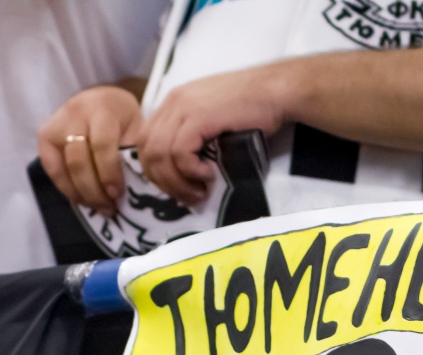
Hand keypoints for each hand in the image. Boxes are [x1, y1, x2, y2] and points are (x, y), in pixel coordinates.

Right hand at [38, 85, 143, 216]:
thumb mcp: (136, 130)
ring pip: (62, 166)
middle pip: (78, 159)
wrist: (105, 100)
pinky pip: (51, 168)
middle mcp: (76, 112)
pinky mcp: (45, 135)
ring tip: (97, 206)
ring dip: (80, 193)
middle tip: (108, 208)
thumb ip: (133, 154)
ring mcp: (57, 122)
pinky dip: (66, 188)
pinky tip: (81, 198)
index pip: (101, 145)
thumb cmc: (124, 121)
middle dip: (93, 189)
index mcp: (103, 108)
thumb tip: (133, 192)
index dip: (108, 173)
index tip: (117, 195)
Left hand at [138, 65, 295, 204]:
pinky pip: (180, 152)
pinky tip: (209, 175)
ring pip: (160, 154)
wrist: (276, 90)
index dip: (156, 170)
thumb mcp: (213, 120)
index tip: (176, 188)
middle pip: (147, 149)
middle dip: (163, 181)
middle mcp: (172, 102)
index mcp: (173, 103)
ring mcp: (184, 107)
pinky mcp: (199, 116)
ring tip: (199, 192)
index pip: (145, 141)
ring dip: (178, 181)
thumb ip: (194, 137)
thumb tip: (185, 171)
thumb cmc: (253, 107)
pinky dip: (191, 170)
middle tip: (186, 197)